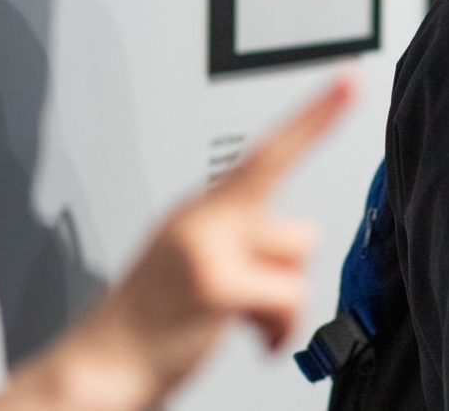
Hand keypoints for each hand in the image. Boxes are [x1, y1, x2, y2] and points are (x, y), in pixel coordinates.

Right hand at [0, 74, 355, 410]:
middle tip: (260, 298)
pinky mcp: (215, 283)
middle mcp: (201, 218)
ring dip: (279, 304)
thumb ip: (236, 236)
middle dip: (286, 272)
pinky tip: (249, 337)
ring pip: (295, 264)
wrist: (98, 368)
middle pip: (295, 226)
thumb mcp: (190, 262)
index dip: (313, 114)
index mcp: (198, 210)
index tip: (350, 80)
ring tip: (240, 320)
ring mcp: (206, 248)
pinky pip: (288, 298)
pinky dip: (277, 329)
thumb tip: (292, 240)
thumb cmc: (147, 324)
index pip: (266, 152)